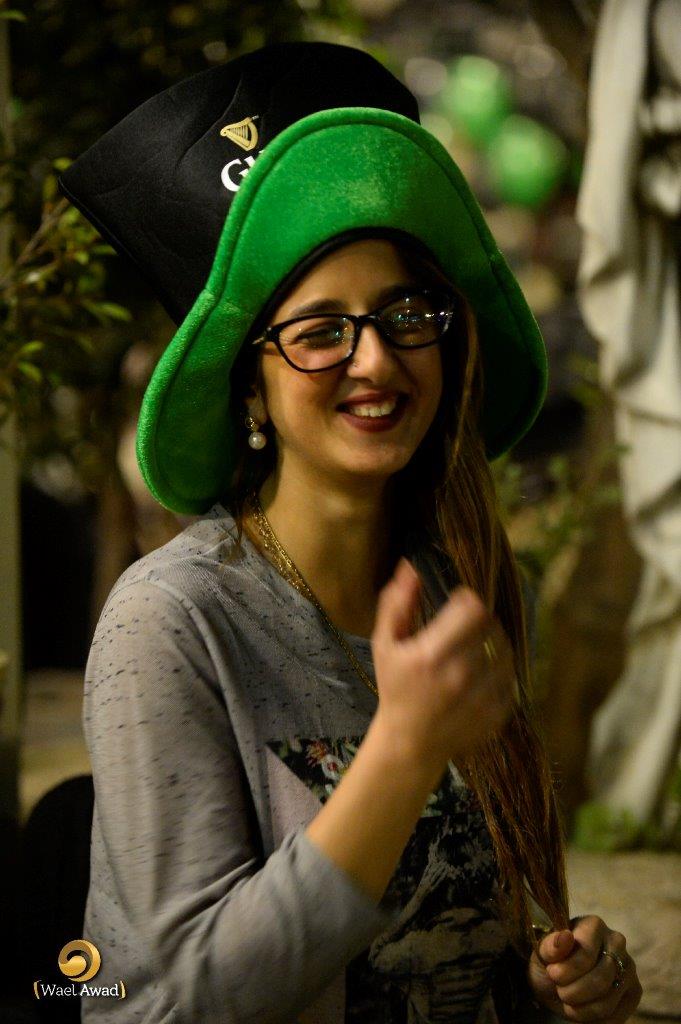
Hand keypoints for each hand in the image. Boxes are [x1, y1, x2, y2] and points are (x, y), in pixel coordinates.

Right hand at [371, 557, 514, 766]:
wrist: (410, 743)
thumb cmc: (395, 688)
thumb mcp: (385, 644)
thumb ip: (397, 604)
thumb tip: (411, 567)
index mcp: (430, 656)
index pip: (473, 609)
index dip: (468, 599)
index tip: (457, 604)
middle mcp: (460, 676)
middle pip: (492, 625)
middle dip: (480, 618)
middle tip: (465, 626)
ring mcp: (482, 697)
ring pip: (506, 649)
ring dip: (494, 642)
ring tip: (475, 648)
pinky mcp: (498, 712)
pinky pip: (512, 676)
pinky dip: (500, 670)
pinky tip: (481, 673)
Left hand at [528, 916, 642, 1021]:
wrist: (558, 983)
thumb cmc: (550, 962)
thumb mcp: (542, 953)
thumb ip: (550, 946)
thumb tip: (565, 937)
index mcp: (593, 924)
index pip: (586, 955)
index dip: (566, 971)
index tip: (552, 974)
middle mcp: (617, 941)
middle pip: (600, 980)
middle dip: (573, 993)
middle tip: (560, 991)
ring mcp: (629, 966)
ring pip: (608, 1001)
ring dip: (581, 1009)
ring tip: (568, 1000)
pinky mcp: (634, 991)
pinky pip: (616, 1015)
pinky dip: (594, 1019)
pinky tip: (582, 1009)